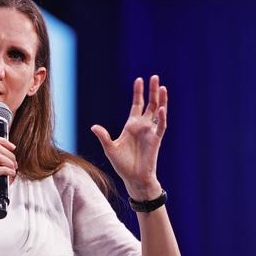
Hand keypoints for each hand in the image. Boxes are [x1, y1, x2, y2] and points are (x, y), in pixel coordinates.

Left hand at [91, 75, 166, 199]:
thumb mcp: (110, 148)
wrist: (133, 178)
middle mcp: (142, 126)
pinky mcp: (156, 140)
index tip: (139, 80)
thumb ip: (103, 136)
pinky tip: (162, 109)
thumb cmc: (122, 164)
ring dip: (160, 100)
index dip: (138, 93)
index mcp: (131, 126)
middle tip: (154, 77)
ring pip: (158, 112)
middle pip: (150, 104)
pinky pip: (160, 126)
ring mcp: (150, 132)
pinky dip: (161, 118)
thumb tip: (93, 126)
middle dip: (152, 91)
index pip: (137, 105)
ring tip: (162, 87)